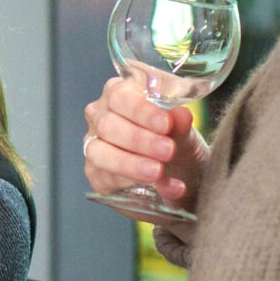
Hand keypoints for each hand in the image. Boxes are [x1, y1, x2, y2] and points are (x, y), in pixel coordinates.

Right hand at [83, 75, 209, 230]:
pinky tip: (161, 187)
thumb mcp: (185, 131)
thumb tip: (181, 116)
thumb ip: (181, 124)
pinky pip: (106, 178)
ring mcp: (94, 144)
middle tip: (168, 151)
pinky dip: (133, 183)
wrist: (181, 173)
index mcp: (120, 93)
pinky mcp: (96, 173)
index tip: (166, 124)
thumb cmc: (177, 141)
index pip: (121, 96)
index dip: (142, 111)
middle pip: (107, 124)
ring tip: (158, 172)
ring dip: (130, 163)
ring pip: (99, 152)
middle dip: (139, 140)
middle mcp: (100, 116)